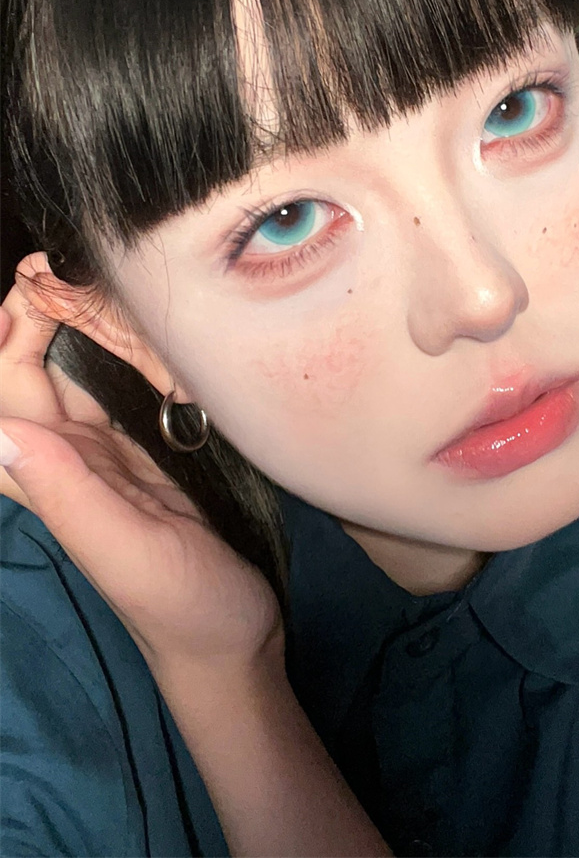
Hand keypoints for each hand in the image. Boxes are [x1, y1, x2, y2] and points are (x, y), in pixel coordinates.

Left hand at [0, 255, 282, 671]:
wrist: (234, 639)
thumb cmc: (182, 605)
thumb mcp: (126, 554)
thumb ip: (68, 494)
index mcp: (56, 479)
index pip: (7, 399)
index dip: (7, 340)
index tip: (34, 285)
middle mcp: (76, 459)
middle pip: (36, 377)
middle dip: (39, 317)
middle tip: (65, 261)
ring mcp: (116, 455)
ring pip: (81, 376)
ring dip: (81, 325)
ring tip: (99, 273)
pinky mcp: (157, 453)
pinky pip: (129, 391)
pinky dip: (128, 353)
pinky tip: (144, 322)